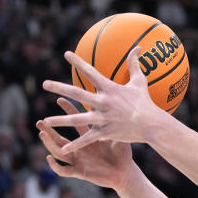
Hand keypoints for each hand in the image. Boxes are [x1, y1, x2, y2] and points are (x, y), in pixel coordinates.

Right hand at [38, 98, 139, 192]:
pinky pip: (64, 170)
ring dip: (49, 143)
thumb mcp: (117, 137)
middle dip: (49, 129)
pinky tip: (49, 158)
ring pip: (58, 152)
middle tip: (40, 121)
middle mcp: (80, 148)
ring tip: (42, 134)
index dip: (68, 111)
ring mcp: (79, 160)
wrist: (126, 172)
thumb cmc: (123, 154)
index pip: (75, 121)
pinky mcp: (80, 173)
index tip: (60, 98)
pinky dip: (55, 165)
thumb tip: (115, 103)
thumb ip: (112, 124)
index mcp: (88, 138)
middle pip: (59, 138)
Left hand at [40, 48, 168, 152]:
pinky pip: (87, 139)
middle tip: (45, 84)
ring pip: (77, 119)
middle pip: (77, 94)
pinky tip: (63, 149)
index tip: (66, 54)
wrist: (152, 125)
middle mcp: (103, 102)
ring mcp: (103, 118)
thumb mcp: (140, 82)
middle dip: (59, 88)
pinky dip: (75, 145)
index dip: (78, 62)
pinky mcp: (105, 132)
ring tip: (45, 121)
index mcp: (110, 89)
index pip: (90, 72)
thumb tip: (137, 48)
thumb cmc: (146, 103)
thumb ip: (134, 65)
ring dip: (60, 121)